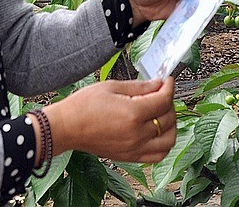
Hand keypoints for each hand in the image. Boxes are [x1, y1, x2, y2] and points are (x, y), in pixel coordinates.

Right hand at [42, 77, 176, 163]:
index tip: (168, 80)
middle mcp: (137, 134)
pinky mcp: (130, 157)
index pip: (163, 100)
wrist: (67, 127)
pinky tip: (158, 132)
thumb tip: (158, 84)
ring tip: (163, 113)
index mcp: (133, 113)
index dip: (169, 87)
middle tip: (162, 92)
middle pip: (168, 118)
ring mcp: (135, 148)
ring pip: (169, 140)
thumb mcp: (112, 87)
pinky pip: (158, 155)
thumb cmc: (83, 105)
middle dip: (169, 102)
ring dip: (171, 125)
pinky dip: (164, 144)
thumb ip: (139, 86)